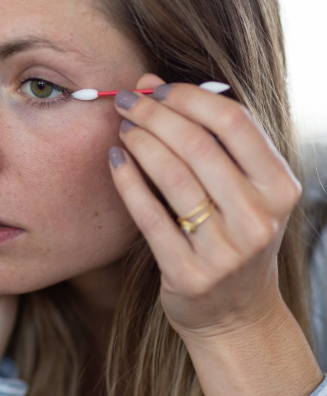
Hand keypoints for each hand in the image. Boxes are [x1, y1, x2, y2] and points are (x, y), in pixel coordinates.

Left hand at [108, 73, 300, 341]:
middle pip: (198, 146)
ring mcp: (226, 250)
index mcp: (280, 188)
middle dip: (153, 114)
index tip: (156, 88)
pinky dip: (127, 180)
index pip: (234, 122)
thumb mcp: (242, 189)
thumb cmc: (234, 235)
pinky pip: (149, 216)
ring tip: (122, 128)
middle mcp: (259, 218)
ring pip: (173, 177)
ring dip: (140, 142)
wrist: (235, 313)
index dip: (189, 97)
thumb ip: (208, 137)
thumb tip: (151, 82)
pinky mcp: (189, 274)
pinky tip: (115, 159)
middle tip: (125, 101)